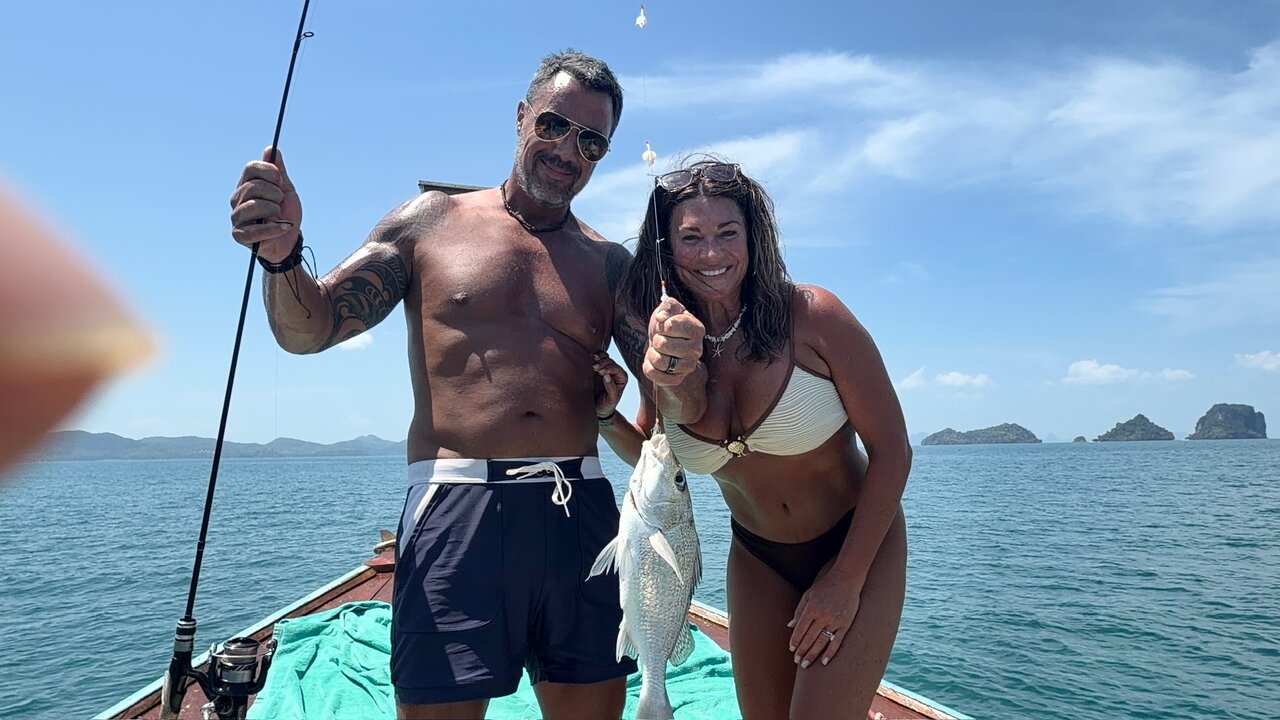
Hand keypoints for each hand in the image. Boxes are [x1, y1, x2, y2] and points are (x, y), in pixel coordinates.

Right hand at [229, 146, 302, 262]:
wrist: (289, 240)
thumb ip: (278, 172)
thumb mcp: (286, 190)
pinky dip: (274, 228)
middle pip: (254, 186)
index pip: (251, 168)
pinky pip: (255, 229)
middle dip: (275, 194)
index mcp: (246, 185)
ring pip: (254, 205)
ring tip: (279, 216)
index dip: (270, 172)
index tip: (280, 181)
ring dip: (274, 211)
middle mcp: (237, 199)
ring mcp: (236, 217)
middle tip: (280, 204)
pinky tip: (284, 227)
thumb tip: (271, 150)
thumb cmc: (286, 214)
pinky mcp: (239, 235)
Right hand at [592, 351, 627, 418]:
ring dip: (598, 358)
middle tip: (594, 368)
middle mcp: (616, 372)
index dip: (609, 369)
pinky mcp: (598, 367)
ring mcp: (607, 368)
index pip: (617, 369)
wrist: (598, 408)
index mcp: (622, 378)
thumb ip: (611, 388)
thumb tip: (607, 375)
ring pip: (605, 357)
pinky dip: (595, 356)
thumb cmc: (607, 405)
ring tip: (592, 365)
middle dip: (602, 363)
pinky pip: (598, 358)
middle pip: (610, 362)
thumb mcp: (611, 400)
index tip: (601, 373)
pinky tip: (590, 358)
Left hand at [643, 297, 703, 386]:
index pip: (670, 326)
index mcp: (697, 329)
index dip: (661, 324)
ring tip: (658, 350)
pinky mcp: (677, 379)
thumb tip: (661, 317)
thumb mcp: (669, 309)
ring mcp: (688, 366)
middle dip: (656, 339)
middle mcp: (697, 350)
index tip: (666, 326)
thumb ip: (667, 306)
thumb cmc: (668, 326)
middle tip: (661, 339)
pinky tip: (655, 362)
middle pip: (662, 344)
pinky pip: (653, 374)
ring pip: (659, 361)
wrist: (667, 346)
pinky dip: (648, 366)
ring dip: (652, 353)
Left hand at [787, 568, 861, 667]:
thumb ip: (799, 610)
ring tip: (806, 664)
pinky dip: (830, 653)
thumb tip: (790, 626)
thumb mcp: (808, 594)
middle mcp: (822, 616)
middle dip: (802, 651)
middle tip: (797, 662)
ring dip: (812, 655)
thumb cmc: (825, 586)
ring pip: (821, 642)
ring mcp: (835, 621)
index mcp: (812, 608)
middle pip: (809, 638)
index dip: (795, 641)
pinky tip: (824, 662)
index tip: (791, 650)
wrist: (847, 578)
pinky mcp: (846, 624)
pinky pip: (837, 642)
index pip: (800, 629)